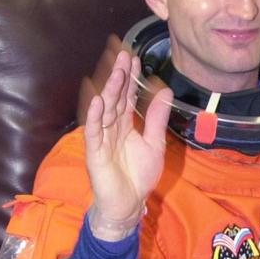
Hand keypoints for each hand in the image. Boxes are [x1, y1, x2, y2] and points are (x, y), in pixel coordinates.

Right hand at [82, 49, 170, 238]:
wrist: (129, 204)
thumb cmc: (138, 176)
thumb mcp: (155, 143)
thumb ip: (157, 118)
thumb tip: (166, 91)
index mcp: (125, 124)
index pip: (126, 96)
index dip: (129, 78)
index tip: (133, 58)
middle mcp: (111, 127)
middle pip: (114, 98)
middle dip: (118, 77)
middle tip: (122, 55)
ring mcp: (101, 138)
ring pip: (104, 110)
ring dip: (108, 91)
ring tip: (114, 72)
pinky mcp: (94, 152)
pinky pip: (94, 132)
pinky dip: (95, 117)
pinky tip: (97, 101)